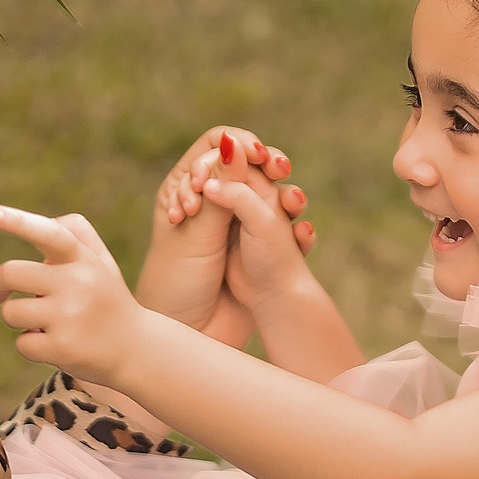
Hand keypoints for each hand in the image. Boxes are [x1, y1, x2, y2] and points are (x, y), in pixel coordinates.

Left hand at [0, 207, 152, 386]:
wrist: (136, 349)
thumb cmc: (107, 300)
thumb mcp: (102, 262)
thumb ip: (77, 234)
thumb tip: (44, 221)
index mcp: (83, 259)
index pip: (50, 234)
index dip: (19, 222)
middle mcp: (78, 283)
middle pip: (10, 274)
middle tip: (0, 295)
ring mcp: (70, 317)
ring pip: (10, 313)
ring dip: (17, 320)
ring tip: (43, 323)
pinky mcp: (62, 348)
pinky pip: (22, 343)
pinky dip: (30, 345)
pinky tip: (54, 344)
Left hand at [137, 128, 312, 346]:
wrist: (191, 335)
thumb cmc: (179, 285)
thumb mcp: (197, 234)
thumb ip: (220, 191)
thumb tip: (234, 143)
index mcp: (188, 188)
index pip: (217, 146)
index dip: (238, 144)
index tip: (256, 156)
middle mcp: (215, 201)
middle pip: (250, 164)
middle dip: (269, 162)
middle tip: (279, 169)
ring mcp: (239, 225)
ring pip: (273, 194)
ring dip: (287, 194)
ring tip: (291, 206)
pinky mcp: (260, 250)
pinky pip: (287, 229)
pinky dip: (297, 228)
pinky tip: (299, 235)